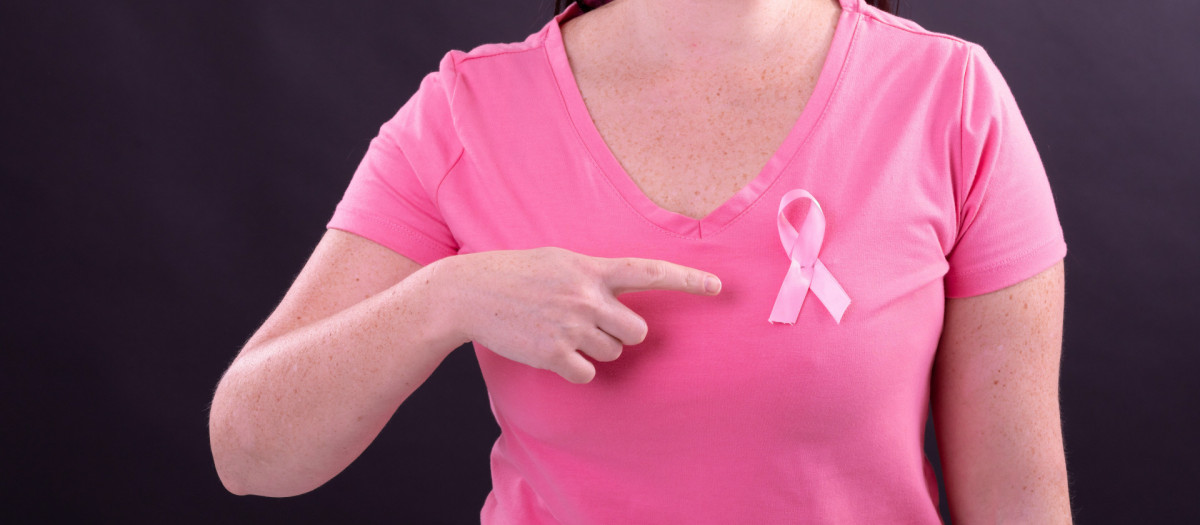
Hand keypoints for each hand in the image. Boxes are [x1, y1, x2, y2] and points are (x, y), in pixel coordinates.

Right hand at [441, 246, 721, 383]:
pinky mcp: (554, 353)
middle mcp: (587, 296)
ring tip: (561, 332)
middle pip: (638, 332)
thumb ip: (592, 274)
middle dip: (622, 335)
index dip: (688, 281)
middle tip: (594, 326)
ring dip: (594, 350)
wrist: (468, 293)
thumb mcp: (558, 260)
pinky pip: (587, 374)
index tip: (718, 288)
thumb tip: (619, 295)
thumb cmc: (514, 274)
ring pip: (612, 354)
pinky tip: (551, 351)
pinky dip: (574, 369)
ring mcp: (571, 326)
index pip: (650, 272)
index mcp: (591, 268)